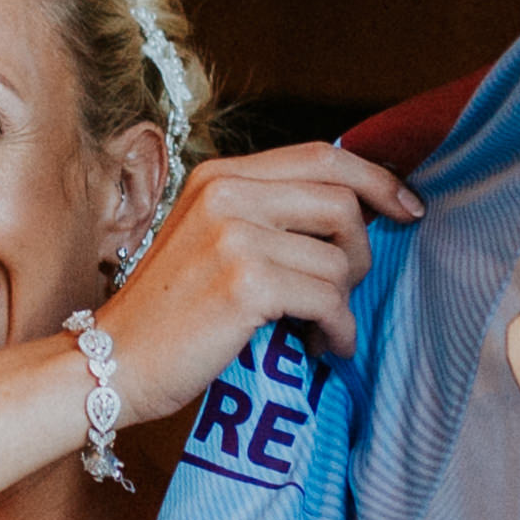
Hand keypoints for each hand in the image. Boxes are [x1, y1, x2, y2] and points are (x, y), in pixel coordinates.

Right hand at [88, 141, 423, 422]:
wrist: (111, 364)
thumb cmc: (167, 316)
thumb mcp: (208, 242)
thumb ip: (264, 216)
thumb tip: (351, 216)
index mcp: (220, 176)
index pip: (322, 156)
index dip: (377, 179)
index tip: (409, 208)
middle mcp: (227, 194)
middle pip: (342, 201)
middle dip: (363, 251)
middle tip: (347, 289)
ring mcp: (234, 236)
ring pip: (339, 260)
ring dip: (345, 303)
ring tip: (322, 328)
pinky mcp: (245, 283)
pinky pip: (328, 301)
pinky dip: (338, 331)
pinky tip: (324, 347)